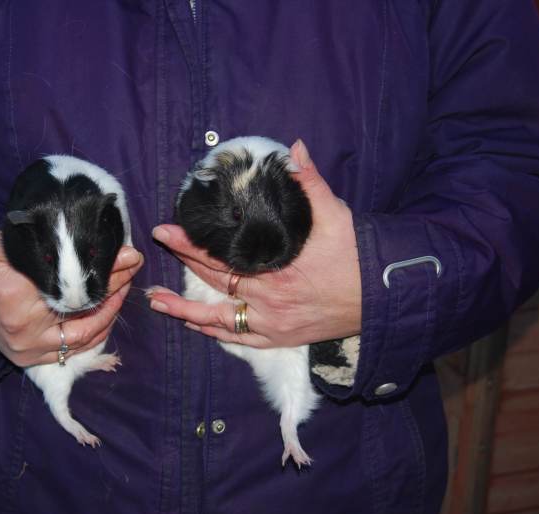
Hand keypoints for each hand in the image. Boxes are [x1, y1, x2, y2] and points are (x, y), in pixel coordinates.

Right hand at [0, 231, 143, 366]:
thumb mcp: (10, 243)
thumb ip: (51, 246)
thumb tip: (100, 241)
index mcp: (16, 293)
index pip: (74, 284)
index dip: (106, 271)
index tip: (129, 255)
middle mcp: (23, 327)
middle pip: (83, 310)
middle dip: (114, 288)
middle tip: (132, 267)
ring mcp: (26, 348)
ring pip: (83, 337)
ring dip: (110, 312)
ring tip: (124, 287)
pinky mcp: (28, 358)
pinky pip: (72, 350)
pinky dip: (94, 332)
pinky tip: (107, 311)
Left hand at [147, 139, 360, 347]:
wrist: (382, 296)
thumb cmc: (357, 255)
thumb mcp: (334, 215)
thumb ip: (310, 183)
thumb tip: (294, 148)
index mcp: (275, 270)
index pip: (221, 258)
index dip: (191, 245)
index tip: (166, 230)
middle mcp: (268, 301)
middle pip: (215, 281)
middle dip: (184, 262)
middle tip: (159, 247)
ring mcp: (272, 324)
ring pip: (218, 319)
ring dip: (185, 310)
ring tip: (156, 301)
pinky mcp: (280, 338)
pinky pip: (239, 339)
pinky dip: (214, 332)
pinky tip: (194, 325)